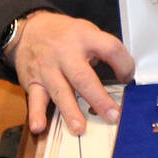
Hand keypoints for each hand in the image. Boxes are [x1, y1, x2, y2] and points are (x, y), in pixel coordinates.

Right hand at [10, 10, 133, 136]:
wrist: (29, 29)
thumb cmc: (64, 34)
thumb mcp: (88, 31)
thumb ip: (104, 51)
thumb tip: (125, 75)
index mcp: (84, 38)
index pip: (110, 49)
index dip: (124, 64)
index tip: (129, 78)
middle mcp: (65, 54)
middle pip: (83, 77)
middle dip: (98, 99)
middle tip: (112, 115)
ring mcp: (47, 68)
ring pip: (60, 92)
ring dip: (70, 112)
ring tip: (80, 128)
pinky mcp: (33, 81)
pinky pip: (34, 99)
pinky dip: (36, 114)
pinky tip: (39, 127)